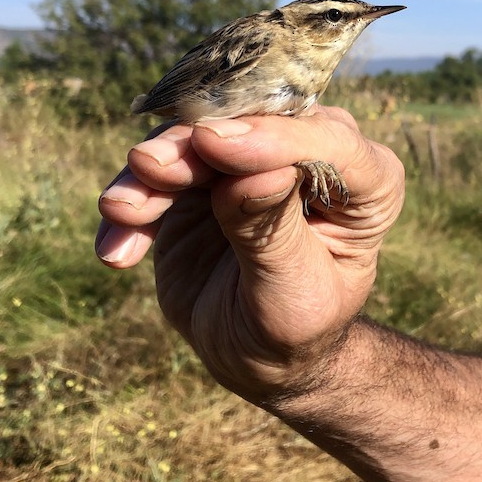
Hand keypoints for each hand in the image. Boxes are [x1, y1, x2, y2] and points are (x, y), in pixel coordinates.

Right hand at [96, 107, 404, 403]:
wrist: (258, 356)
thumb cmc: (296, 327)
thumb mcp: (292, 294)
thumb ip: (271, 232)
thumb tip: (257, 172)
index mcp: (366, 180)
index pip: (325, 140)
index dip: (269, 138)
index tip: (213, 143)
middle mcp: (310, 154)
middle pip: (249, 126)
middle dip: (191, 146)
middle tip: (146, 168)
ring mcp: (251, 159)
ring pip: (195, 140)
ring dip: (152, 173)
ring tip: (121, 211)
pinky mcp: (201, 176)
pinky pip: (160, 173)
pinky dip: (134, 205)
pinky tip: (116, 251)